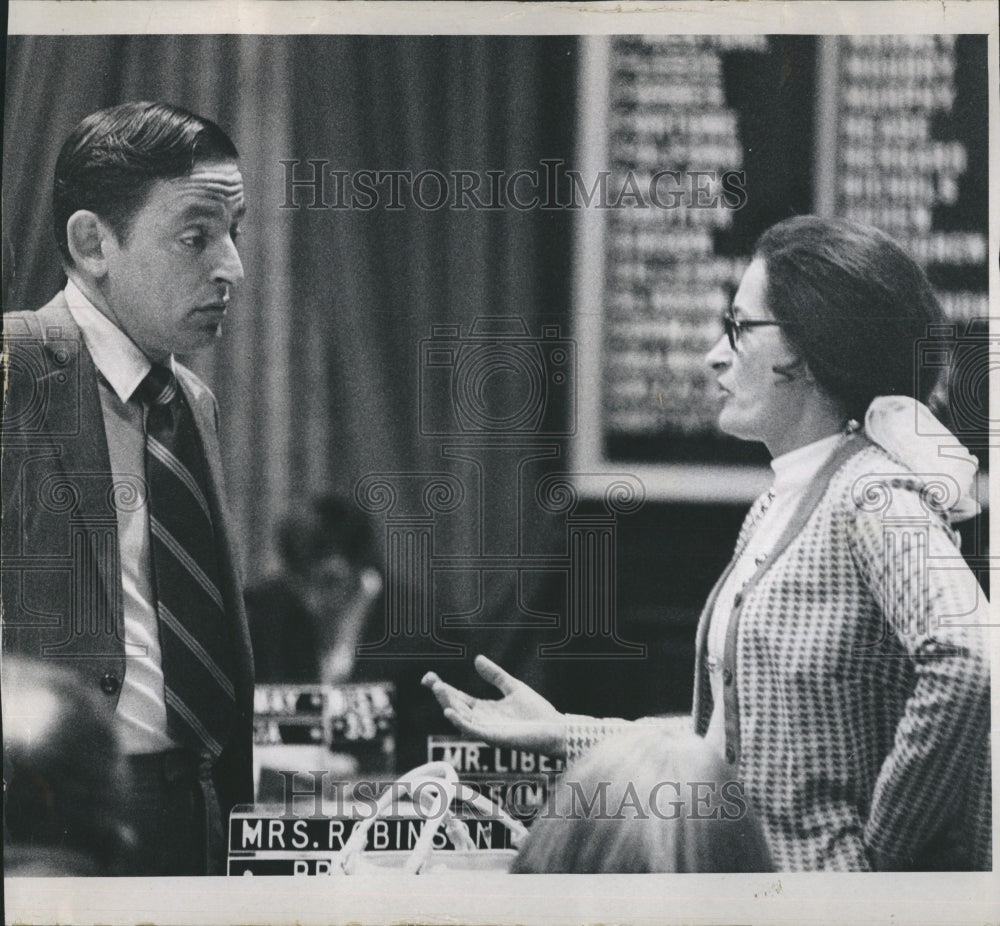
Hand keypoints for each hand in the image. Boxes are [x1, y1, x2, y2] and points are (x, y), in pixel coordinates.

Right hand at [422, 655, 566, 758]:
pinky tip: (449, 711)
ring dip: (447, 704)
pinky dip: (459, 722)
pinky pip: (473, 730)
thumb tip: (477, 659)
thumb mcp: (512, 686)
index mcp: (484, 710)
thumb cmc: (536, 712)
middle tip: (429, 680)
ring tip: (438, 688)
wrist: (554, 728)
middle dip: (441, 694)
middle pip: (455, 706)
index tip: (429, 677)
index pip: (458, 698)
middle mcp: (481, 721)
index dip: (443, 688)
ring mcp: (486, 730)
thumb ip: (495, 675)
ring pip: (461, 717)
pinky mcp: (494, 738)